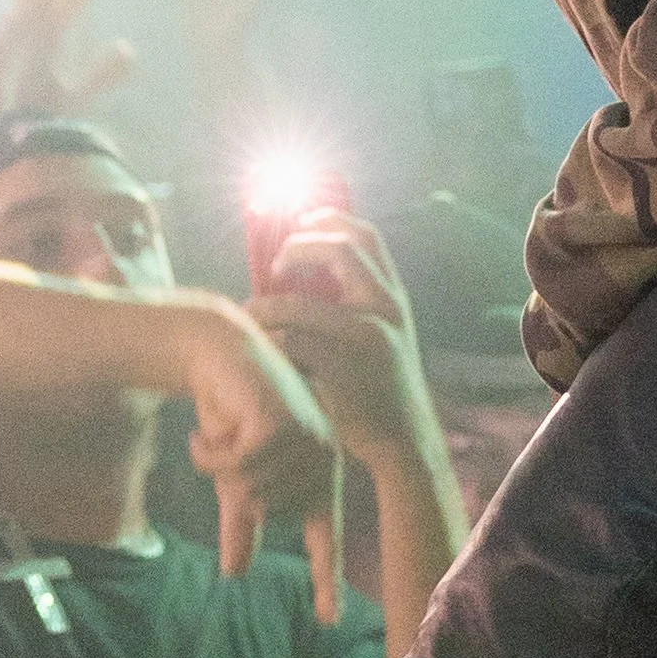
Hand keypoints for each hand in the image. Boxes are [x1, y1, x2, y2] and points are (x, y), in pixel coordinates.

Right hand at [181, 303, 344, 623]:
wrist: (215, 355)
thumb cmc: (230, 411)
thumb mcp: (234, 477)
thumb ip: (241, 523)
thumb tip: (235, 575)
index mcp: (317, 479)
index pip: (323, 539)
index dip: (324, 580)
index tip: (328, 620)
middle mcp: (321, 461)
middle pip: (260, 513)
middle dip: (226, 485)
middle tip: (219, 446)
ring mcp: (307, 440)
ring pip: (246, 491)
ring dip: (214, 464)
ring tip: (216, 431)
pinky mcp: (283, 423)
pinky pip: (235, 467)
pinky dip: (210, 453)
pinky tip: (209, 425)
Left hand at [248, 211, 435, 475]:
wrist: (405, 439)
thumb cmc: (379, 386)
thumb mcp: (381, 335)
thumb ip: (354, 304)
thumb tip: (298, 273)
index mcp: (393, 296)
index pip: (366, 236)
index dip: (331, 218)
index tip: (301, 221)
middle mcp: (386, 308)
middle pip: (340, 251)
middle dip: (299, 248)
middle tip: (276, 263)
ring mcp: (367, 337)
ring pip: (301, 305)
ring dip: (267, 306)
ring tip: (251, 313)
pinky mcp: (344, 369)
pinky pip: (292, 344)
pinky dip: (271, 343)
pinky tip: (263, 351)